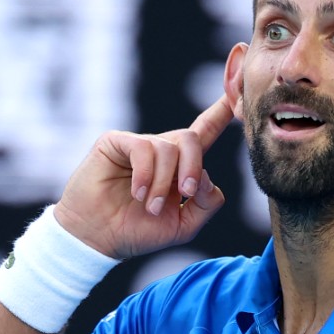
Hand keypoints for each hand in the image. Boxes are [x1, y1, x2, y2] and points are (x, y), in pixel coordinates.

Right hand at [52, 95, 236, 259]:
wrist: (97, 239)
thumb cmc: (137, 231)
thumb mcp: (183, 225)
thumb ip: (206, 204)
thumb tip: (208, 177)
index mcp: (179, 167)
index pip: (204, 132)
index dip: (220, 112)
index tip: (236, 94)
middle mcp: (160, 150)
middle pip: (192, 138)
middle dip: (194, 167)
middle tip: (186, 193)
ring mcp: (138, 145)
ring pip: (169, 148)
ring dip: (163, 182)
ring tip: (149, 206)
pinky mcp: (116, 142)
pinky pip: (143, 148)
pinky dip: (145, 174)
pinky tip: (138, 193)